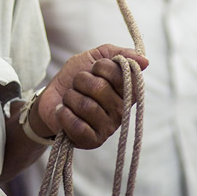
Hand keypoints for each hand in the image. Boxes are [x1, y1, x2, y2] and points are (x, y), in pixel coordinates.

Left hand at [34, 44, 148, 149]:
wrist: (51, 97)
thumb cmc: (75, 78)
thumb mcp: (94, 58)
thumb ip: (117, 54)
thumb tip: (145, 61)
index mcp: (125, 91)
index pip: (122, 75)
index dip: (102, 67)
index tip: (94, 68)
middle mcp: (120, 111)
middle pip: (100, 88)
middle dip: (81, 80)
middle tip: (78, 84)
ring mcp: (107, 128)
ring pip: (86, 106)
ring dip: (71, 97)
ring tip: (71, 99)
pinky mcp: (91, 141)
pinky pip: (78, 126)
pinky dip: (65, 114)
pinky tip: (64, 111)